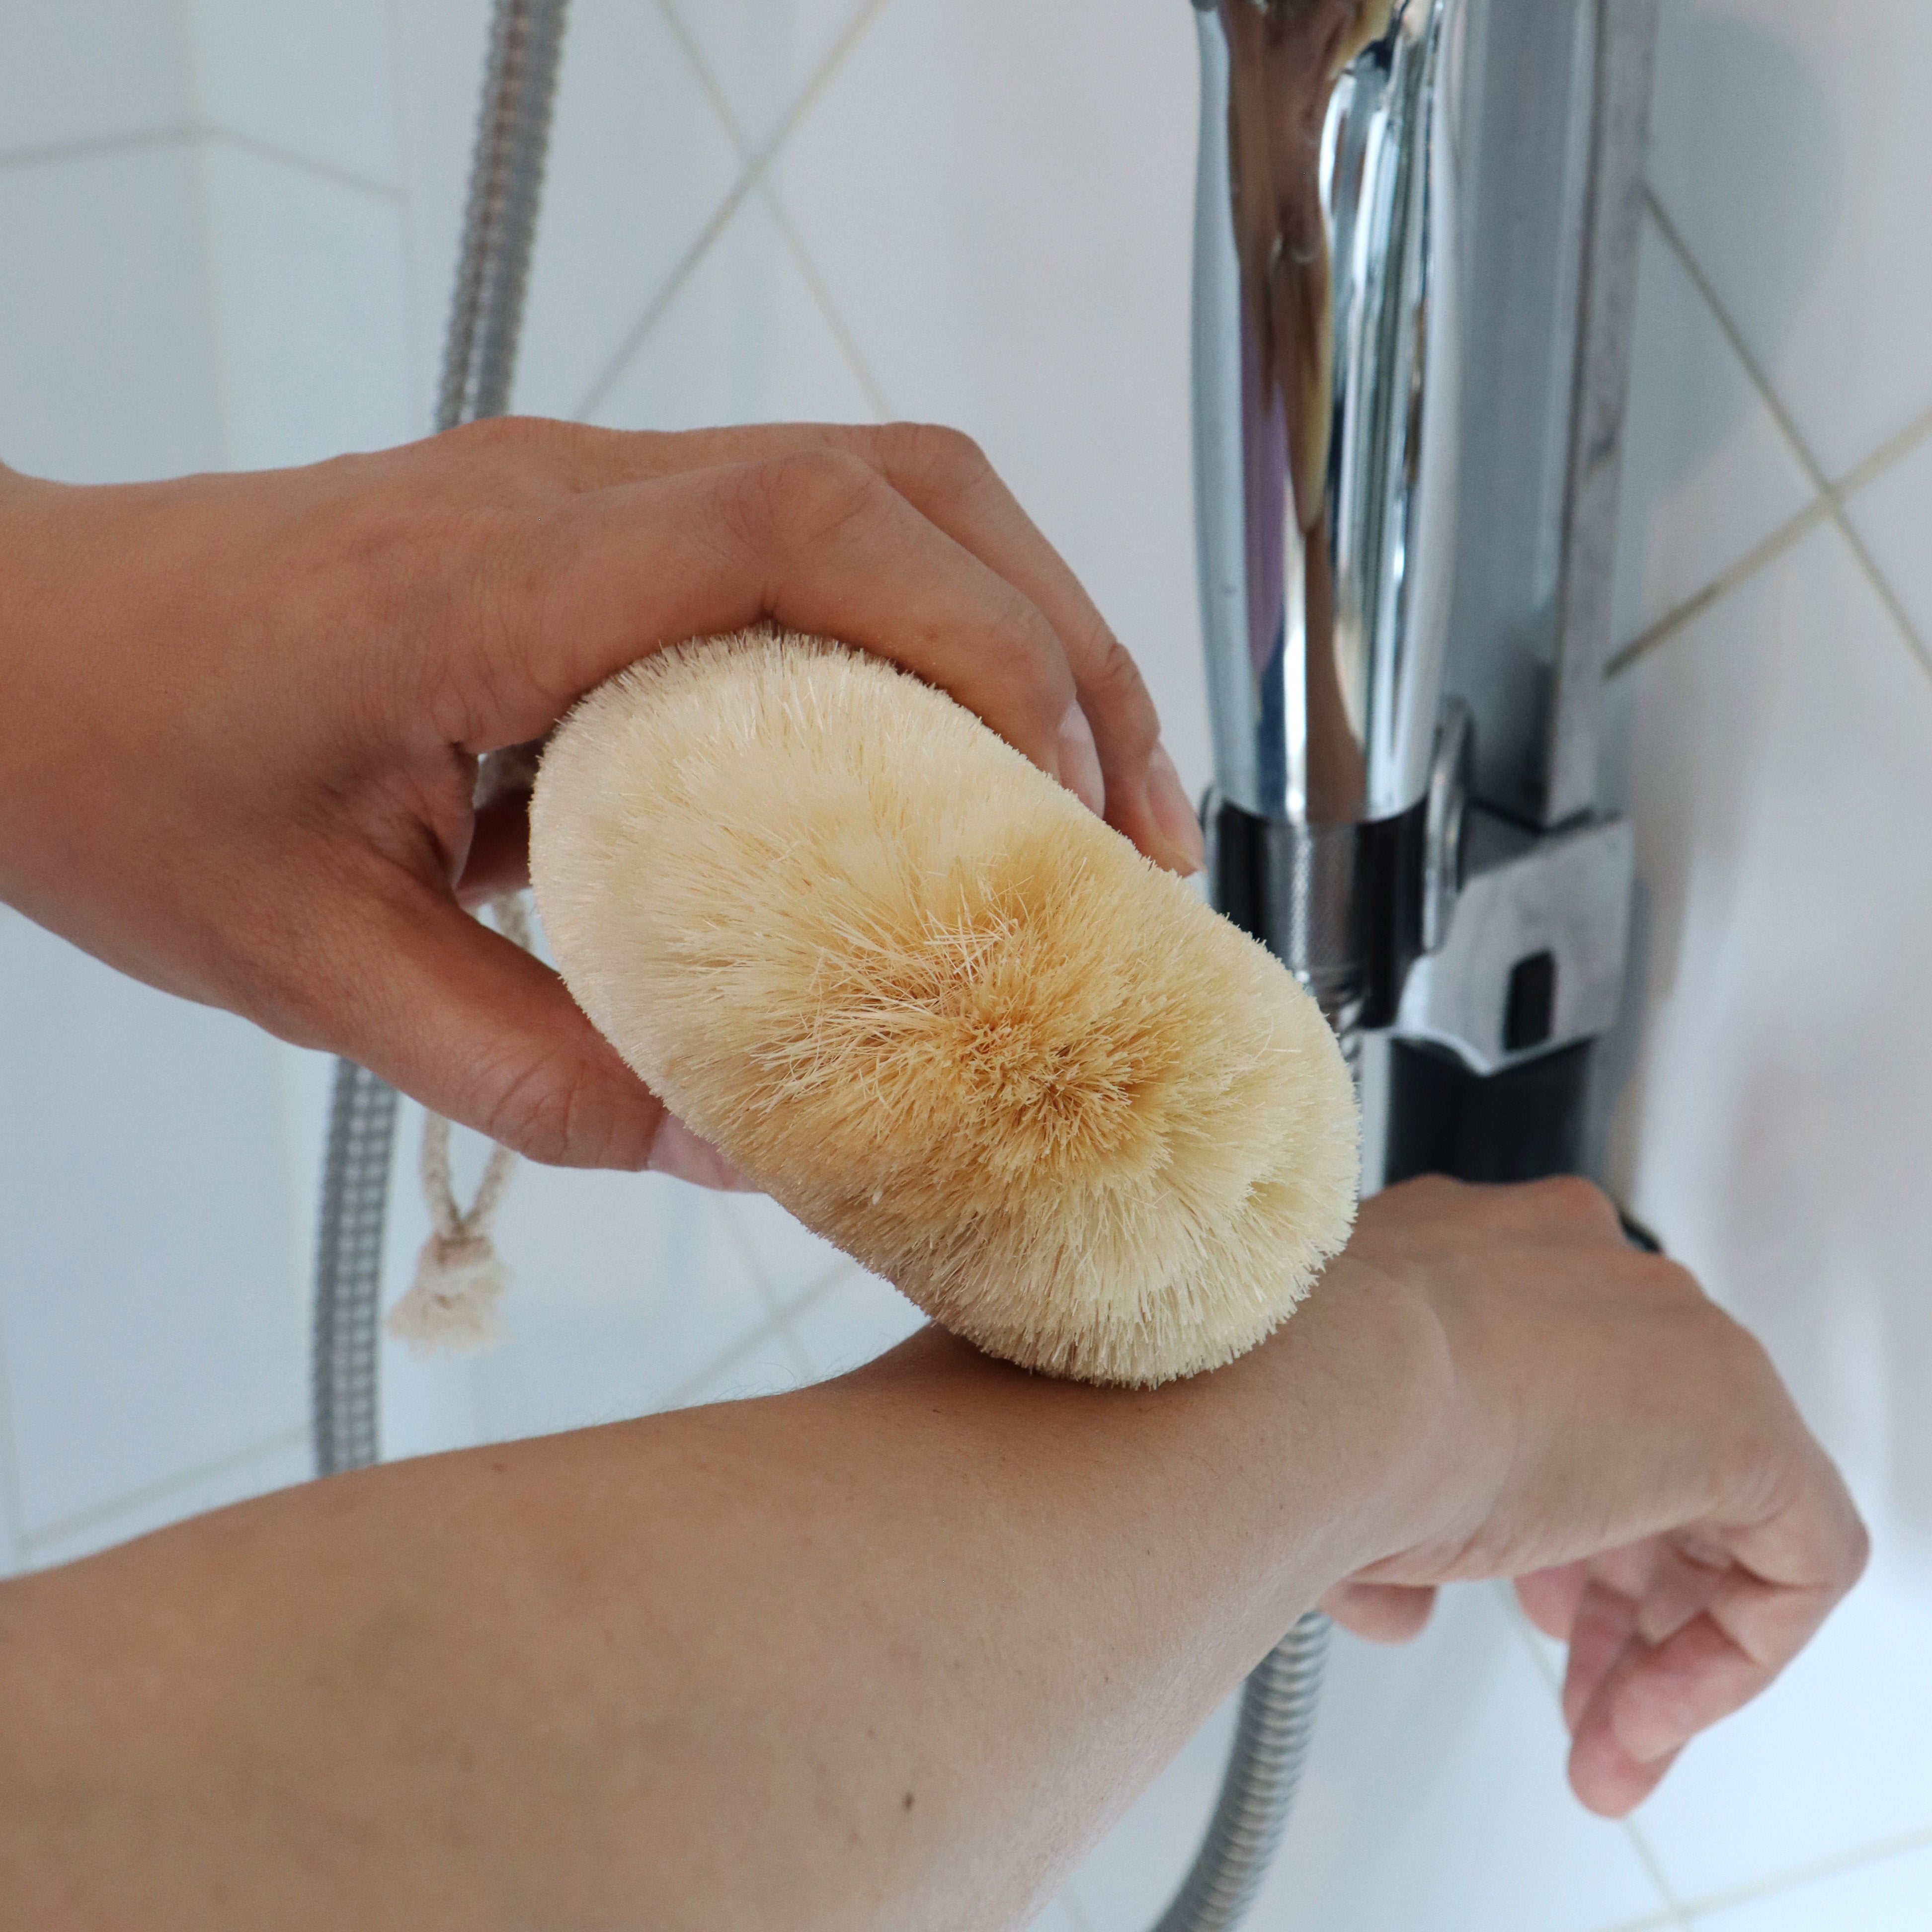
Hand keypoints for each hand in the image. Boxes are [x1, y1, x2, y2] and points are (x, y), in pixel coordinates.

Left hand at [0, 425, 1201, 1172]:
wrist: (6, 651)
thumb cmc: (124, 776)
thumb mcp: (313, 968)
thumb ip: (530, 1071)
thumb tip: (735, 1148)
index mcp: (498, 577)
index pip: (819, 531)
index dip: (993, 653)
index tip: (1078, 811)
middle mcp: (568, 496)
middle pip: (906, 487)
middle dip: (1065, 649)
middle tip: (1136, 834)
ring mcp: (587, 495)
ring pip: (883, 493)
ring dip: (1016, 633)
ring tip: (1084, 804)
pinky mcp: (595, 532)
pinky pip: (811, 539)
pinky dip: (921, 643)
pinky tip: (937, 773)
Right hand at [1319, 1176, 1866, 1816]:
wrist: (1313, 1382)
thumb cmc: (1283, 1400)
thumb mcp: (1324, 1455)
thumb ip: (1382, 1513)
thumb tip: (1394, 1595)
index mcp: (1477, 1250)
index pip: (1552, 1387)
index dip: (1541, 1520)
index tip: (1522, 1606)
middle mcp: (1581, 1268)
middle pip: (1636, 1443)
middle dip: (1604, 1585)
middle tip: (1570, 1678)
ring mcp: (1669, 1330)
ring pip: (1709, 1501)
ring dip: (1655, 1635)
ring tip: (1605, 1731)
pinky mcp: (1740, 1415)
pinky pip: (1790, 1551)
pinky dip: (1729, 1648)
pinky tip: (1645, 1710)